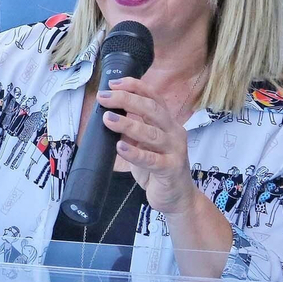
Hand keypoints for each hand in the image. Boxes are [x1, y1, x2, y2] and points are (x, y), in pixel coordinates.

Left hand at [97, 77, 198, 215]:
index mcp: (167, 122)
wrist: (178, 197)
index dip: (135, 87)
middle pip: (152, 109)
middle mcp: (174, 132)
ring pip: (151, 133)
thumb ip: (133, 129)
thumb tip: (108, 114)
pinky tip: (120, 147)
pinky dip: (135, 153)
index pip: (154, 97)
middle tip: (103, 97)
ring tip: (107, 119)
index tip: (113, 83)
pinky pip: (152, 160)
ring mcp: (175, 150)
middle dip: (126, 100)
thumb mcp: (144, 144)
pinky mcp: (171, 169)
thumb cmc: (158, 167)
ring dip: (128, 124)